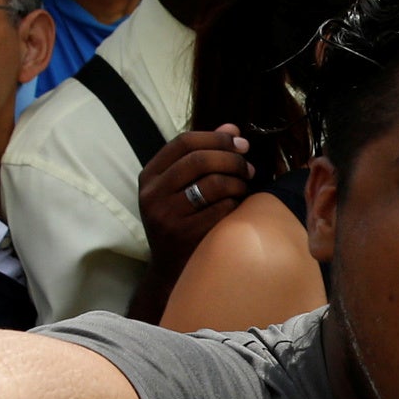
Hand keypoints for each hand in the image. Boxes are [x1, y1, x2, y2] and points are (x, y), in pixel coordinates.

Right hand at [140, 122, 253, 274]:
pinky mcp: (184, 235)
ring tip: (244, 186)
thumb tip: (232, 129)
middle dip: (231, 159)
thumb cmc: (180, 220)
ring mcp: (167, 216)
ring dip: (237, 182)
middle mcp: (153, 194)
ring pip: (213, 184)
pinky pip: (221, 209)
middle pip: (199, 160)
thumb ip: (202, 155)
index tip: (240, 142)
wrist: (170, 269)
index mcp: (149, 176)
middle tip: (249, 166)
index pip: (184, 142)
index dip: (216, 138)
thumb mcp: (179, 187)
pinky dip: (236, 204)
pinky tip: (238, 207)